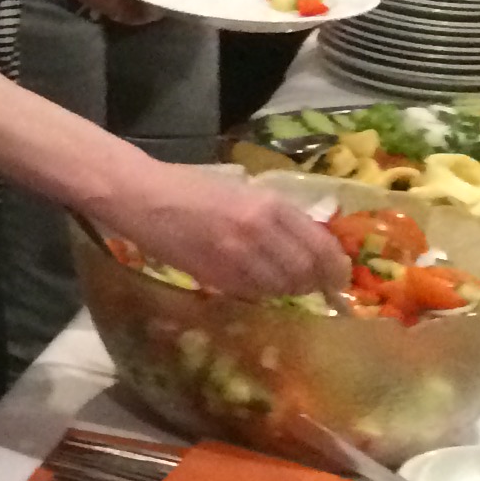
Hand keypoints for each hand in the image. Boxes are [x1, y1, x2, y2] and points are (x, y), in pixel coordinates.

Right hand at [99, 159, 345, 298]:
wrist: (142, 197)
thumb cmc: (189, 186)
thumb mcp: (241, 190)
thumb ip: (274, 216)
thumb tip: (307, 244)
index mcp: (268, 206)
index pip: (320, 247)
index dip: (335, 268)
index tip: (338, 277)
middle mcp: (259, 233)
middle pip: (305, 272)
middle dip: (314, 283)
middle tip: (313, 287)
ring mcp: (237, 258)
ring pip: (281, 288)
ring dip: (286, 290)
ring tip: (281, 284)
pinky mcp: (216, 277)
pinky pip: (253, 294)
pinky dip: (260, 293)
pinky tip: (252, 283)